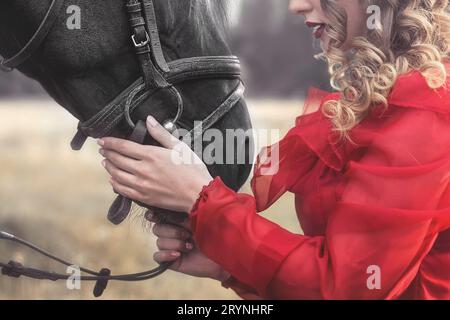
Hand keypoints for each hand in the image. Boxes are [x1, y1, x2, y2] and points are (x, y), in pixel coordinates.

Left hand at [98, 116, 212, 212]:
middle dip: (107, 153)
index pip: (123, 146)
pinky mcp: (144, 197)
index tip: (102, 140)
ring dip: (109, 167)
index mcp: (151, 155)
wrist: (198, 194)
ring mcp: (142, 185)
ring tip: (106, 162)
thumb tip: (149, 120)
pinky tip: (113, 179)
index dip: (110, 142)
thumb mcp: (179, 147)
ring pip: (117, 175)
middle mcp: (143, 170)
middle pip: (117, 160)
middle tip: (103, 149)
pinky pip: (123, 190)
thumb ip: (161, 133)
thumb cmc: (192, 170)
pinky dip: (115, 183)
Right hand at [146, 210, 230, 281]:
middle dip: (172, 231)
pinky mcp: (170, 260)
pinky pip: (157, 256)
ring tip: (190, 246)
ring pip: (159, 242)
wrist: (221, 257)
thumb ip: (183, 215)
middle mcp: (172, 233)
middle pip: (157, 228)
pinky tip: (178, 254)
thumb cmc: (213, 236)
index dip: (154, 215)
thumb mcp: (198, 222)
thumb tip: (168, 207)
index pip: (160, 216)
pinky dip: (166, 255)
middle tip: (188, 235)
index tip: (153, 215)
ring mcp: (171, 246)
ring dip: (175, 243)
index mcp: (178, 221)